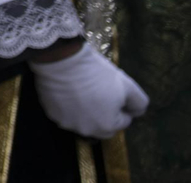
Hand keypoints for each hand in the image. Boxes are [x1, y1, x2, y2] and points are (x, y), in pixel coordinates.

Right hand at [30, 43, 148, 139]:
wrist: (62, 61)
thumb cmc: (97, 73)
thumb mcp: (128, 85)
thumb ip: (139, 103)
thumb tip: (137, 112)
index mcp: (107, 126)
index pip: (123, 121)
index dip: (122, 105)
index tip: (114, 90)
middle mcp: (87, 130)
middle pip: (103, 125)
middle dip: (106, 113)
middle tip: (101, 92)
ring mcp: (67, 123)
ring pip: (83, 120)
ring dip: (86, 111)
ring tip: (84, 90)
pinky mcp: (52, 114)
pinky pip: (65, 113)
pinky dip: (69, 106)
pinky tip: (69, 90)